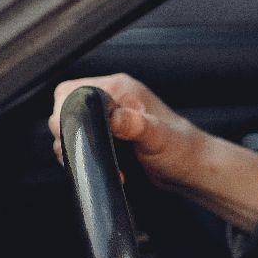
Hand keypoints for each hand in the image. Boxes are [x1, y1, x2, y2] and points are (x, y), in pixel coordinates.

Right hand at [49, 73, 205, 188]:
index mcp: (120, 89)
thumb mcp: (159, 137)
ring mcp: (109, 118)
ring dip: (80, 150)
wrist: (192, 169)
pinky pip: (82, 142)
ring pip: (71, 129)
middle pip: (65, 110)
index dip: (66, 113)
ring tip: (105, 164)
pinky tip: (108, 168)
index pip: (72, 91)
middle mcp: (111, 99)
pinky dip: (87, 157)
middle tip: (92, 154)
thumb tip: (115, 118)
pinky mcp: (108, 136)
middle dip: (71, 136)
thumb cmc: (182, 150)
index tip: (76, 136)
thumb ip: (136, 125)